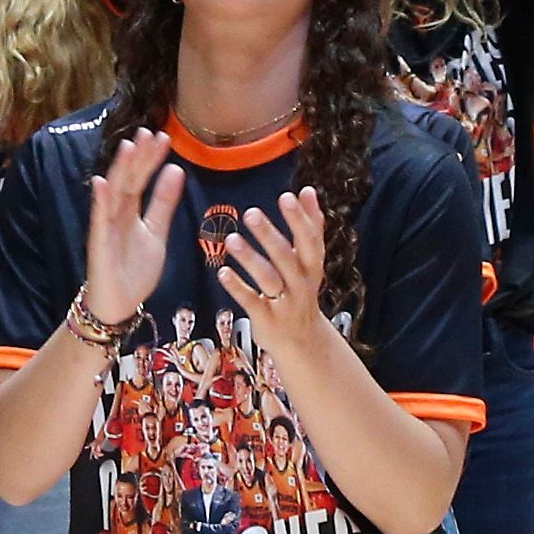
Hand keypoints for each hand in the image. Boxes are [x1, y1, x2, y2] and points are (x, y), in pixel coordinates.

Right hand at [84, 127, 183, 328]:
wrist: (119, 303)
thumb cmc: (134, 269)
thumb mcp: (157, 232)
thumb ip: (164, 203)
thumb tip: (176, 170)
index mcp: (130, 209)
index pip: (141, 178)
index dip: (151, 159)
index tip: (164, 137)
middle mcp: (116, 213)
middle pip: (127, 179)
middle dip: (138, 157)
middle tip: (149, 132)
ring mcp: (106, 226)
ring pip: (113, 193)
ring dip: (120, 170)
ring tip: (129, 147)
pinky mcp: (99, 243)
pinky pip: (99, 220)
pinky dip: (100, 201)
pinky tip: (102, 182)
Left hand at [218, 191, 337, 361]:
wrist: (302, 342)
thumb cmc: (301, 292)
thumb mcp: (310, 262)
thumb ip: (311, 227)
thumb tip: (308, 191)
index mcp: (312, 267)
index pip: (310, 240)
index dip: (300, 219)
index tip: (288, 196)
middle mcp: (300, 284)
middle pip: (286, 257)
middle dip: (269, 235)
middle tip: (251, 213)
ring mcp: (283, 303)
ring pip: (268, 278)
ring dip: (250, 258)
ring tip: (231, 239)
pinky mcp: (266, 319)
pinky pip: (251, 301)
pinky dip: (237, 287)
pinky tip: (222, 272)